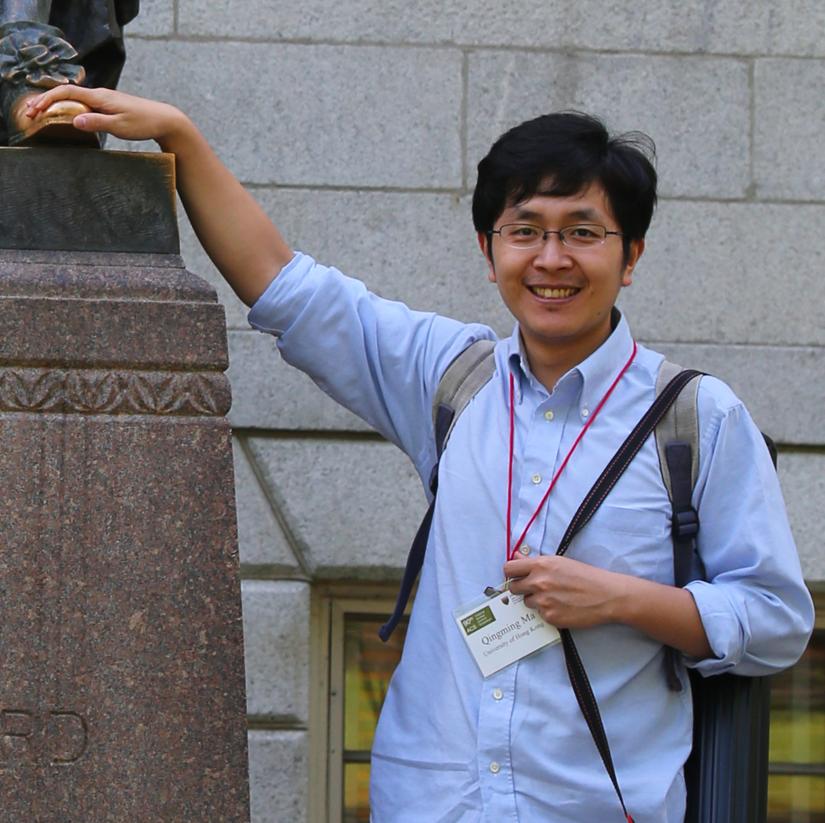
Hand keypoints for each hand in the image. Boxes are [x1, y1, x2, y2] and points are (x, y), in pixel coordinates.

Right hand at [25, 86, 191, 149]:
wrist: (164, 120)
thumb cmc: (144, 123)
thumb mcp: (120, 126)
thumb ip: (97, 123)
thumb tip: (75, 121)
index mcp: (100, 97)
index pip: (67, 92)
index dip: (49, 99)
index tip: (35, 109)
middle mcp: (100, 95)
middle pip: (67, 94)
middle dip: (46, 102)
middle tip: (31, 113)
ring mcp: (104, 100)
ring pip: (75, 99)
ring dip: (57, 106)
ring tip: (42, 115)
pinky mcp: (109, 107)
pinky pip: (84, 104)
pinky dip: (70, 109)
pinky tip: (65, 117)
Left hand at [504, 555, 624, 628]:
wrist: (607, 596)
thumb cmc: (586, 576)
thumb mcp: (560, 562)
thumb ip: (535, 561)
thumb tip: (516, 556)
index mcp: (541, 565)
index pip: (509, 568)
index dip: (511, 573)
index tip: (516, 576)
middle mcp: (539, 582)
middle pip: (513, 588)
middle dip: (521, 588)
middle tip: (535, 588)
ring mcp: (544, 601)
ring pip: (526, 602)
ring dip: (536, 601)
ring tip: (555, 597)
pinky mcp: (550, 617)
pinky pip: (540, 614)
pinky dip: (548, 612)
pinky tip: (562, 606)